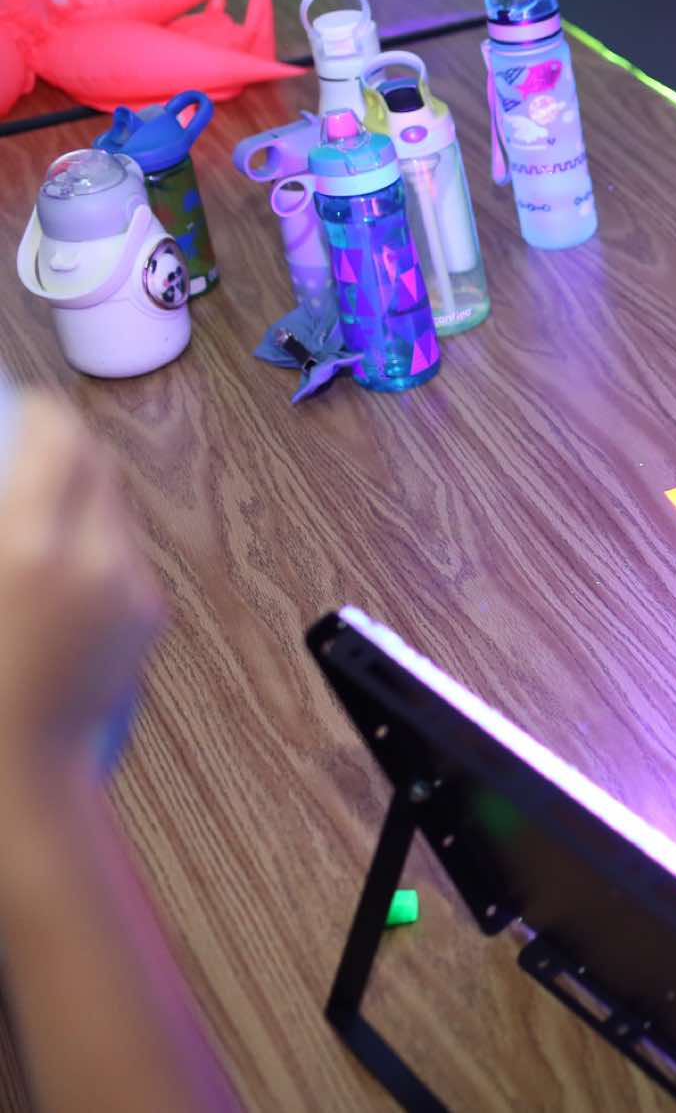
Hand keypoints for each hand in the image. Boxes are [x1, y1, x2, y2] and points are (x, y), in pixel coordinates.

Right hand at [0, 395, 164, 787]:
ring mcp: (132, 590)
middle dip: (63, 446)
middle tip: (23, 442)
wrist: (16, 779)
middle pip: (98, 465)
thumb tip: (15, 481)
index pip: (61, 440)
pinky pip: (123, 553)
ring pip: (115, 508)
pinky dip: (92, 538)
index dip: (40, 413)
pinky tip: (51, 565)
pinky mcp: (149, 618)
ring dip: (79, 492)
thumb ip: (4, 513)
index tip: (18, 407)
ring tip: (31, 505)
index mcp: (33, 547)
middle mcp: (98, 559)